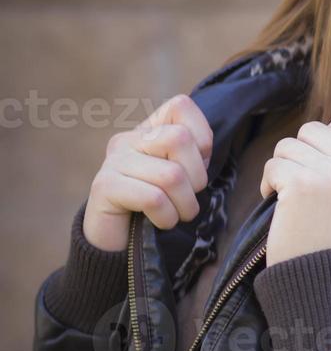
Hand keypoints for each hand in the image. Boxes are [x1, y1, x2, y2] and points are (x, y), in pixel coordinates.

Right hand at [83, 94, 213, 251]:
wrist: (119, 244)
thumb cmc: (159, 208)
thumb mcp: (182, 176)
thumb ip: (193, 155)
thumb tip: (206, 146)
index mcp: (149, 130)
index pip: (180, 106)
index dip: (202, 137)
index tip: (198, 166)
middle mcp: (129, 140)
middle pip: (180, 139)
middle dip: (197, 177)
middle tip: (189, 198)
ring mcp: (114, 161)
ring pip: (171, 175)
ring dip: (185, 204)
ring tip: (179, 214)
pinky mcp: (104, 186)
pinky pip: (153, 198)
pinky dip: (167, 216)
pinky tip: (162, 221)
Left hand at [260, 108, 330, 265]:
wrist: (327, 282)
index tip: (323, 157)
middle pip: (317, 128)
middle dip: (303, 152)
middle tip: (303, 180)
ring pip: (290, 144)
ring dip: (284, 167)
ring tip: (291, 194)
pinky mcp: (302, 183)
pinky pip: (274, 164)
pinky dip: (269, 183)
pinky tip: (277, 202)